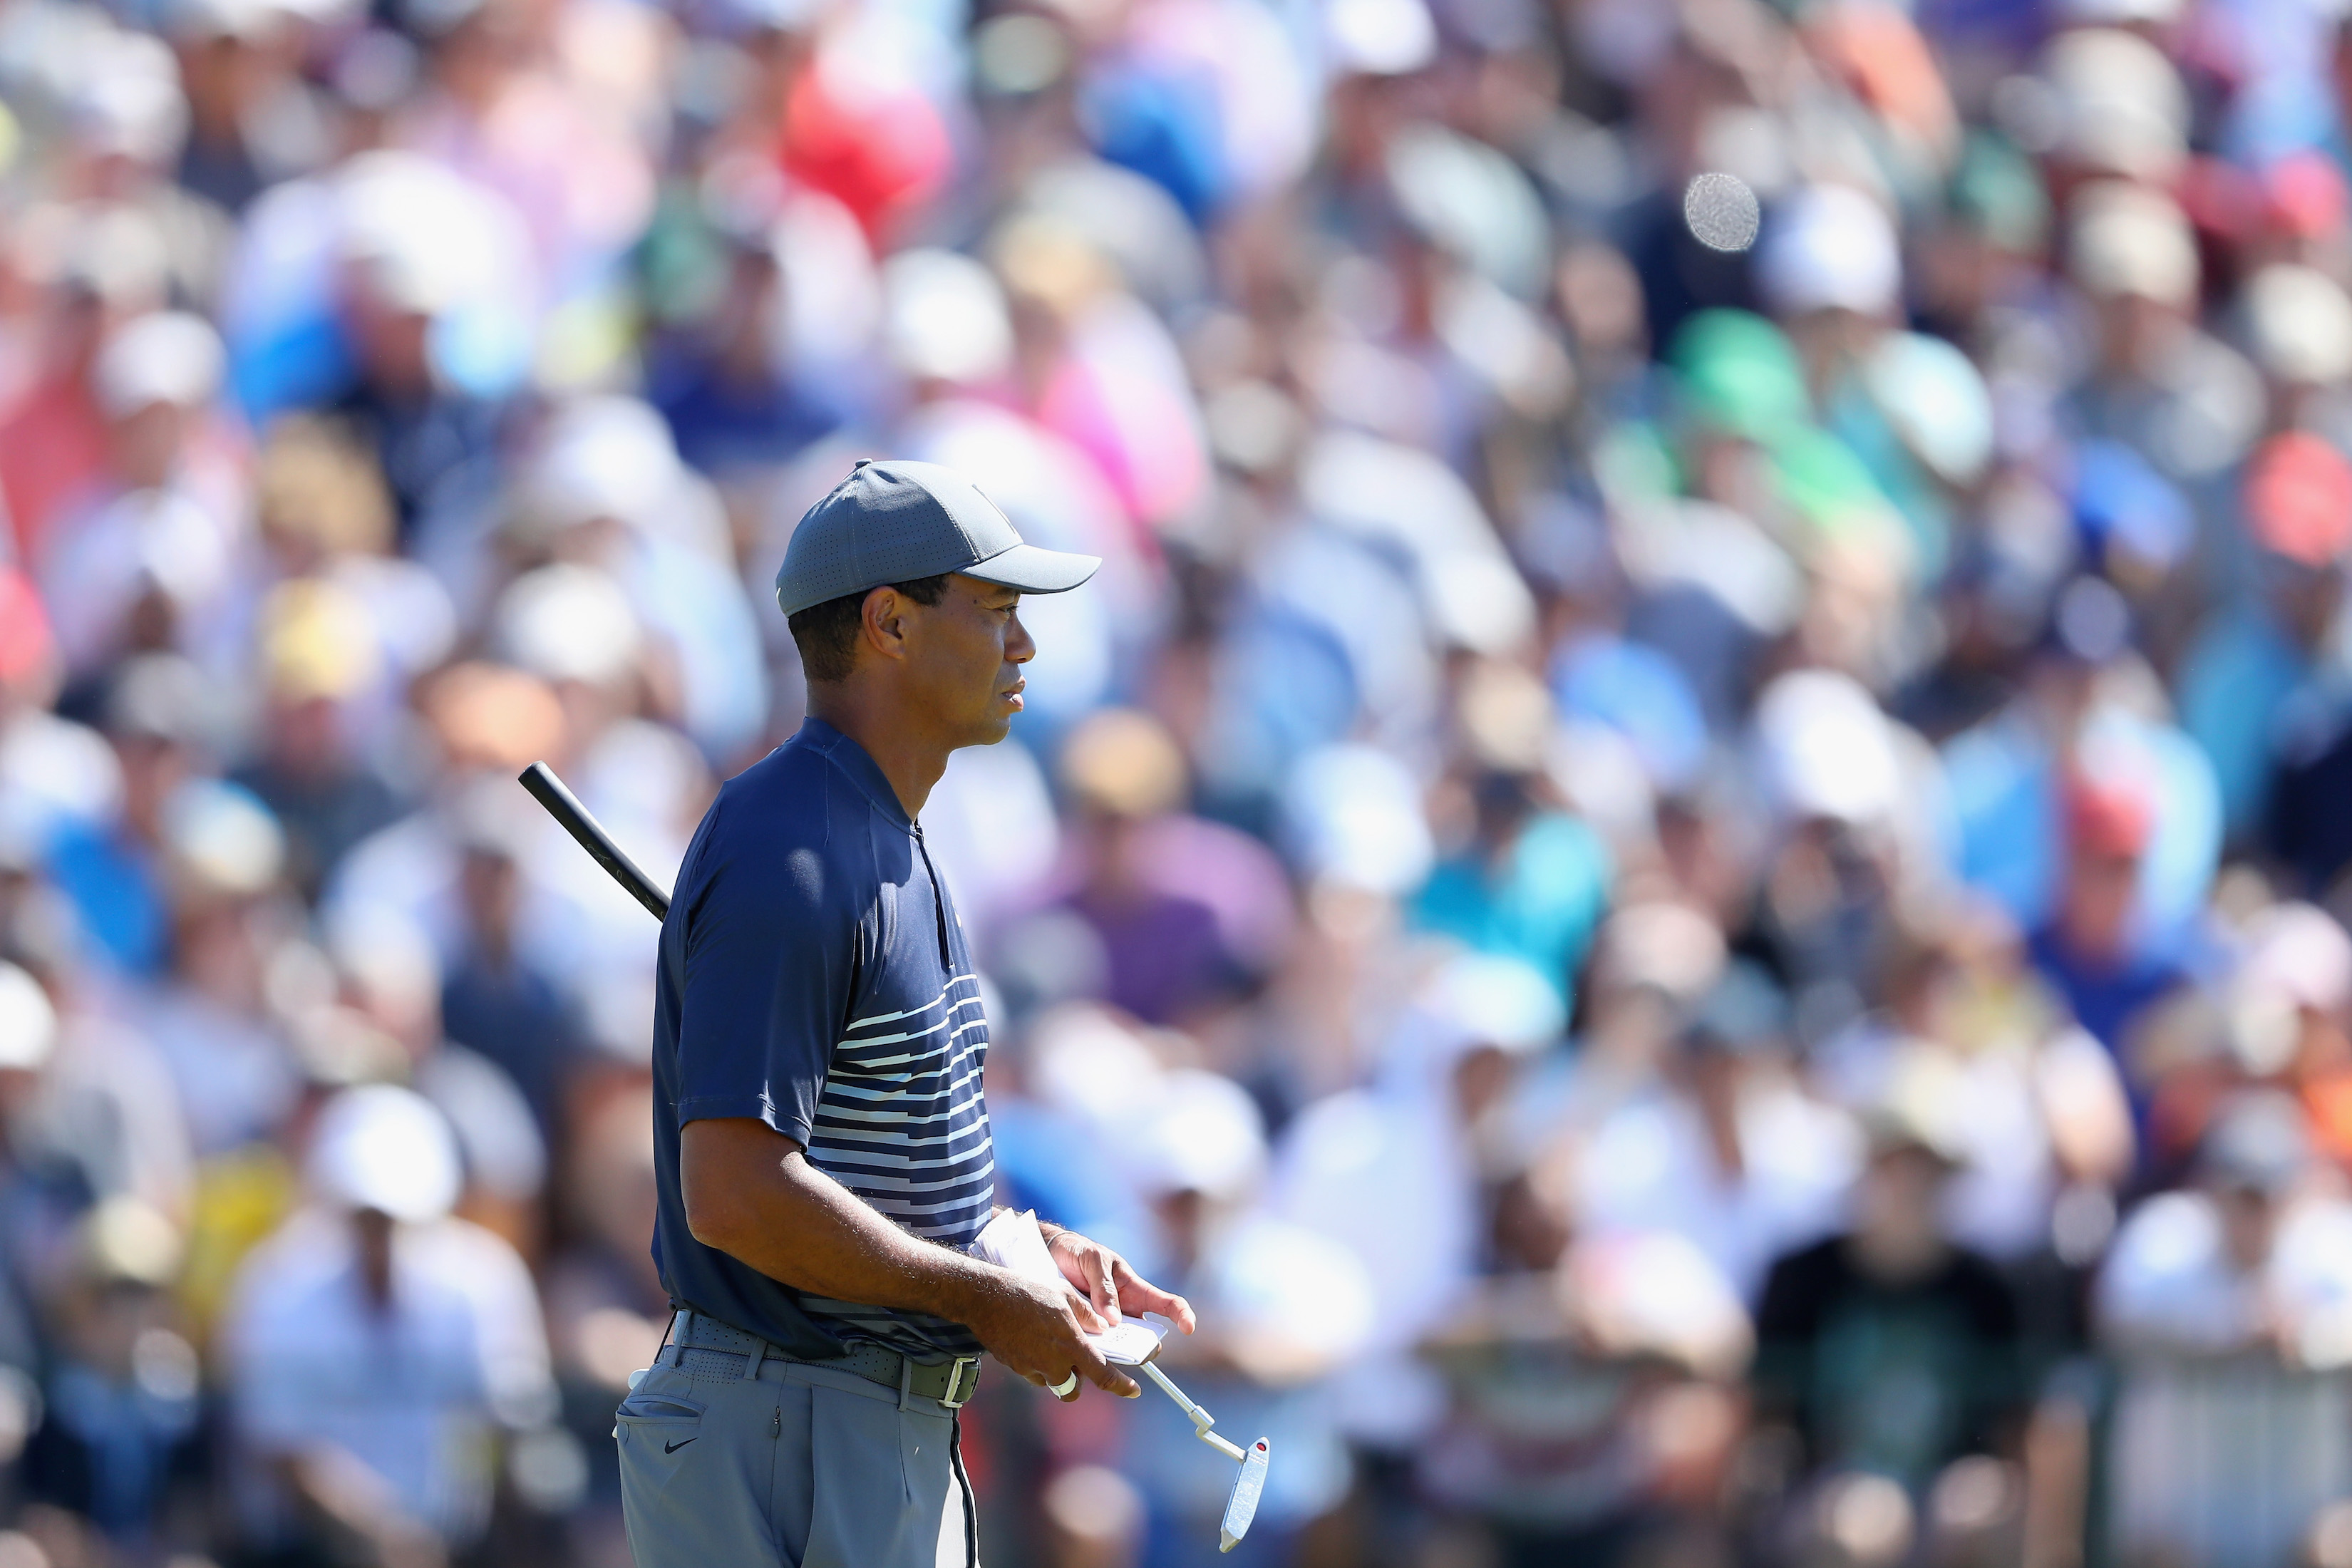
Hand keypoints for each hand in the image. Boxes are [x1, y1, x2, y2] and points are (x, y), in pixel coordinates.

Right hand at [959, 1267, 1139, 1401]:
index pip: (1103, 1375)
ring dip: (1059, 1372)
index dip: (1121, 1386)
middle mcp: (1053, 1363)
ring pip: (1054, 1382)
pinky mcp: (1016, 1367)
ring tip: (1054, 1345)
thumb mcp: (1064, 1295)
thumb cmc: (1027, 1291)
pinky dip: (1041, 1365)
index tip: (1134, 1389)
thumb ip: (1087, 1315)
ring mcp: (1033, 1368)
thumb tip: (1102, 1327)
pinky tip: (1035, 1342)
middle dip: (1079, 1380)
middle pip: (1074, 1389)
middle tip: (1080, 1360)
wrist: (985, 1297)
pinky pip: (1036, 1374)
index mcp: (1071, 1345)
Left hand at [1046, 1227, 1196, 1336]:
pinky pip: (1095, 1347)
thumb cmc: (1080, 1253)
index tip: (1188, 1328)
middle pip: (1145, 1338)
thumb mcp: (1094, 1262)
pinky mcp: (1087, 1330)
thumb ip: (1104, 1288)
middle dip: (1143, 1348)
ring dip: (1114, 1352)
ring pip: (1120, 1347)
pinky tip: (1079, 1348)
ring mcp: (1106, 1323)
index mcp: (1134, 1290)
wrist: (1050, 1254)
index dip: (1182, 1316)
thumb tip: (1114, 1321)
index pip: (1167, 1304)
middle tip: (1128, 1350)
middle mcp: (1125, 1310)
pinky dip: (1091, 1351)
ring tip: (1099, 1347)